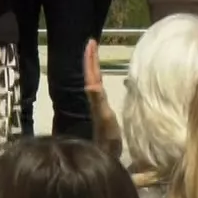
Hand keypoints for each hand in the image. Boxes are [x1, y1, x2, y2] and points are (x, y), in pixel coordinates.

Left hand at [83, 41, 122, 159]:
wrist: (106, 155)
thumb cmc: (107, 139)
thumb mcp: (104, 118)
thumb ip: (98, 100)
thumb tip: (90, 83)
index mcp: (95, 96)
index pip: (92, 73)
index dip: (91, 58)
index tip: (90, 42)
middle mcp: (94, 98)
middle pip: (91, 74)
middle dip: (91, 58)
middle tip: (92, 42)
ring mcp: (98, 104)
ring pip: (94, 79)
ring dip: (94, 66)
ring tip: (95, 54)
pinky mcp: (102, 111)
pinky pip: (99, 88)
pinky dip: (99, 78)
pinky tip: (100, 80)